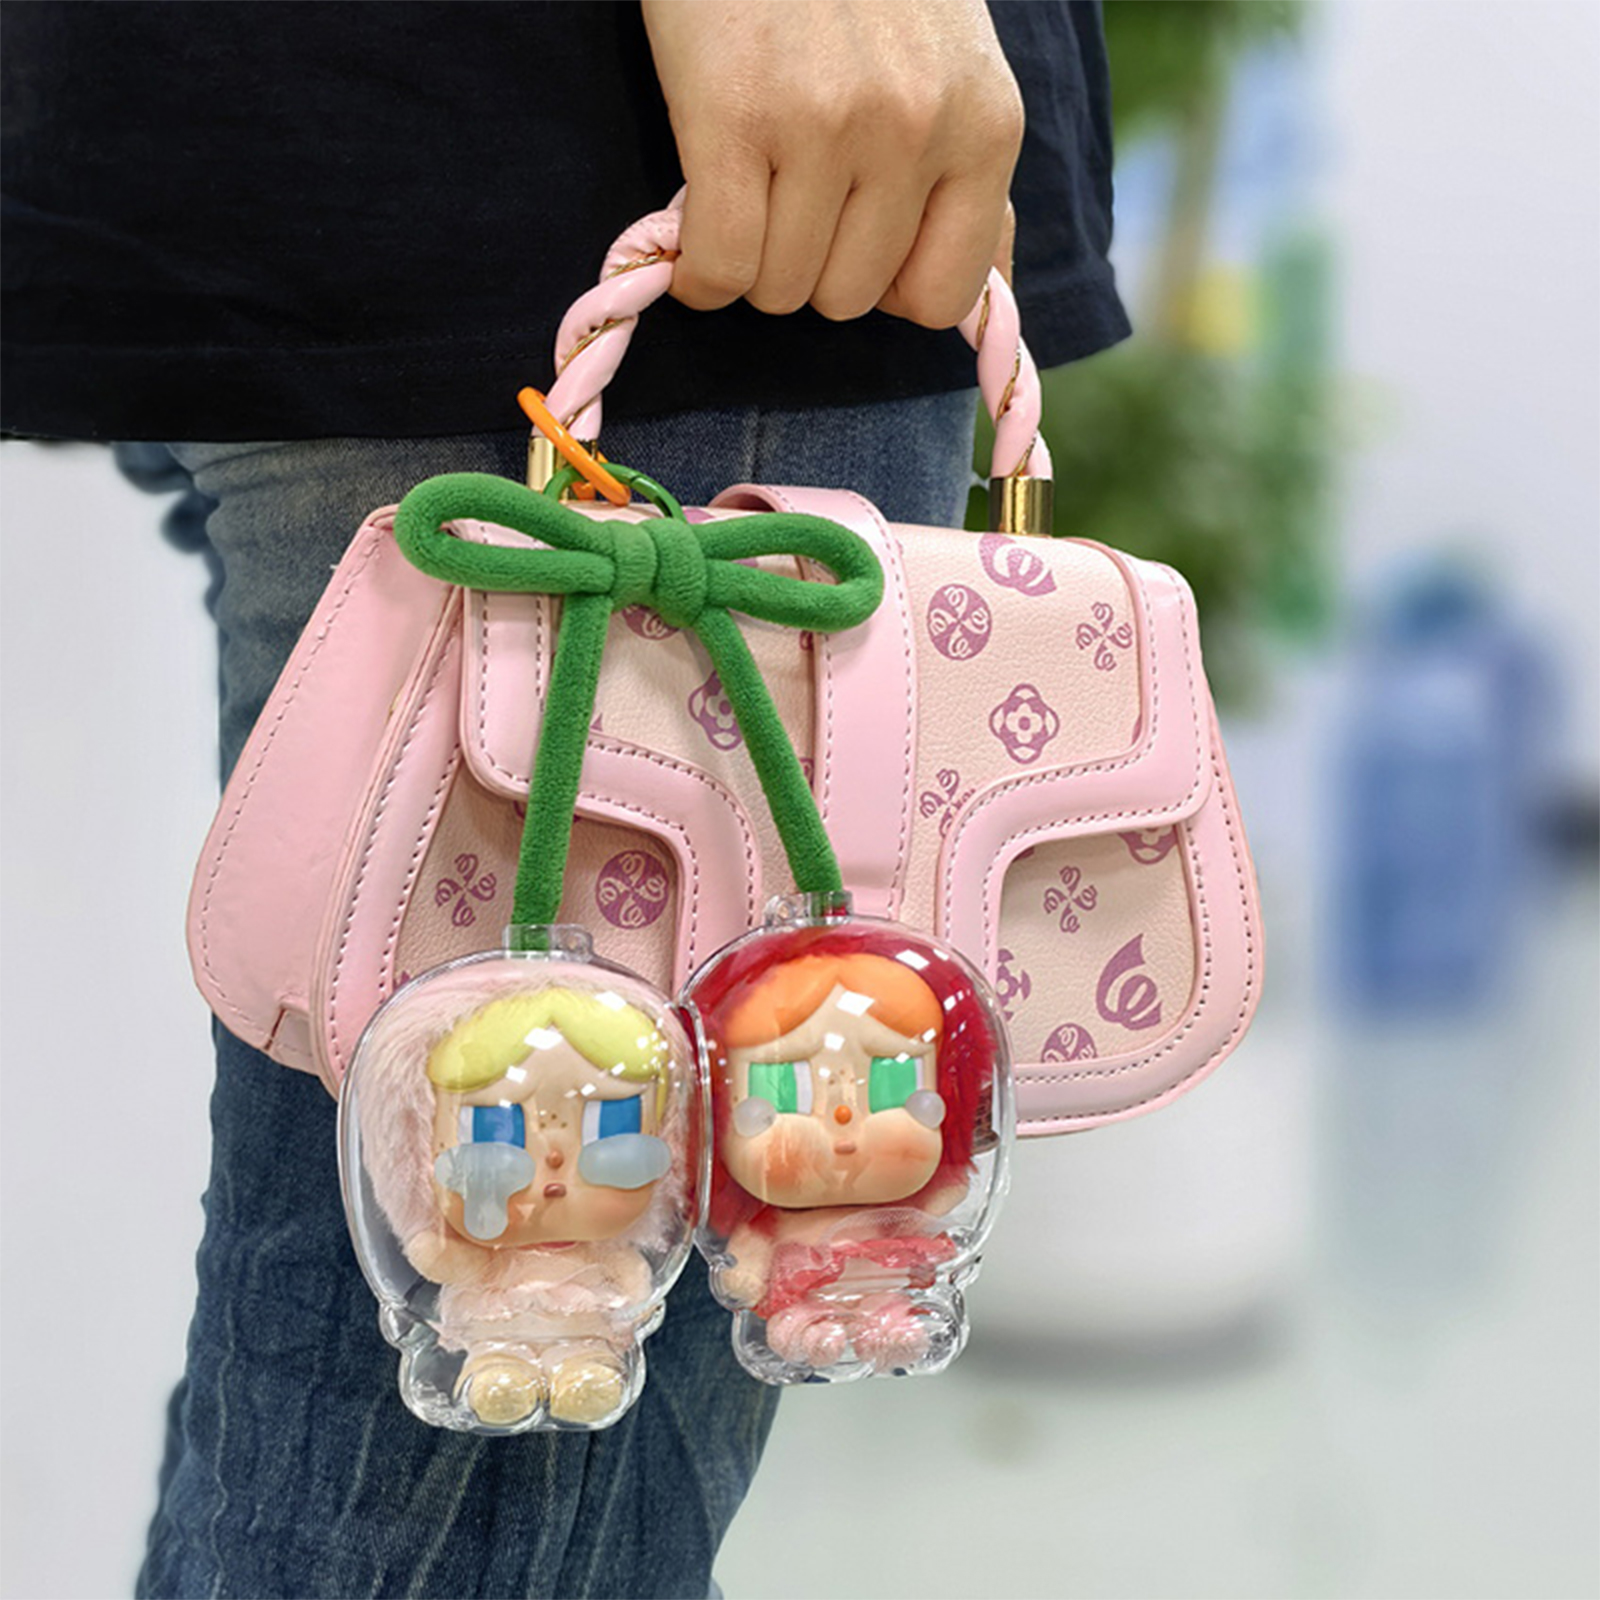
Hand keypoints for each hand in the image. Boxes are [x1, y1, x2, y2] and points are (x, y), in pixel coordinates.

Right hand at [641, 0, 1023, 326]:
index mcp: (983, 125)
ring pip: (781, 289)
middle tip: (784, 198)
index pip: (943, 297)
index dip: (887, 289)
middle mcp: (915, 128)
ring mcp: (827, 124)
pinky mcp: (737, 114)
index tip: (850, 244)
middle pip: (849, 299)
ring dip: (751, 263)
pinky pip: (722, 264)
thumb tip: (991, 299)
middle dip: (808, 267)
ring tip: (743, 191)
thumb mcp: (950, 69)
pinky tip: (689, 230)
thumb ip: (971, 182)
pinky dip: (699, 271)